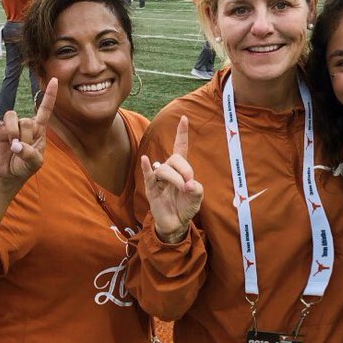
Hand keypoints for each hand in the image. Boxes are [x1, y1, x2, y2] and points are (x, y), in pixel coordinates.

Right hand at [0, 79, 56, 189]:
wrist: (10, 174)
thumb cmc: (25, 166)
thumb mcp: (35, 163)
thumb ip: (30, 154)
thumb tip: (16, 146)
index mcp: (39, 129)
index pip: (45, 109)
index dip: (49, 96)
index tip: (54, 80)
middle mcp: (25, 124)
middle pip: (26, 120)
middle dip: (24, 138)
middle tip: (22, 151)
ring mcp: (11, 126)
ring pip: (12, 117)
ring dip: (13, 133)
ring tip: (12, 147)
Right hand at [141, 115, 203, 242]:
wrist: (176, 224)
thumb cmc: (186, 207)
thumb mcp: (197, 198)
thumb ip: (196, 189)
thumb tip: (188, 184)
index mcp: (181, 169)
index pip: (180, 147)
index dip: (181, 133)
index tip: (184, 118)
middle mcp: (169, 170)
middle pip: (174, 159)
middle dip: (184, 169)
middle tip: (189, 184)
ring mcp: (159, 179)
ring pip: (164, 170)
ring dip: (175, 178)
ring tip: (183, 189)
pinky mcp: (151, 188)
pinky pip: (148, 176)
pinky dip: (146, 167)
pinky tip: (145, 159)